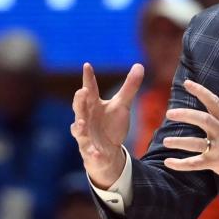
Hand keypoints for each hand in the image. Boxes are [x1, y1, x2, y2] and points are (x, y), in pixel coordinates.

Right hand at [71, 62, 143, 187]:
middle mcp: (85, 118)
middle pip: (79, 108)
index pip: (90, 89)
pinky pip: (89, 152)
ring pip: (78, 130)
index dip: (88, 78)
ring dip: (78, 126)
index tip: (87, 65)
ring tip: (80, 123)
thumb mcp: (122, 105)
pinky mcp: (89, 151)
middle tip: (82, 91)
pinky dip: (92, 153)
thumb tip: (140, 65)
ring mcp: (85, 135)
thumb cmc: (111, 125)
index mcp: (93, 105)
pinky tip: (96, 153)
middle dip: (79, 101)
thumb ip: (129, 87)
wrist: (108, 152)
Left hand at [161, 68, 218, 201]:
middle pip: (203, 120)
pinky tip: (168, 162)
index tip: (186, 83)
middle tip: (169, 113)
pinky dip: (182, 164)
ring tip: (165, 141)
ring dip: (180, 142)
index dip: (200, 91)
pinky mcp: (217, 162)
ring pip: (197, 143)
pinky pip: (196, 163)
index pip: (213, 101)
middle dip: (186, 115)